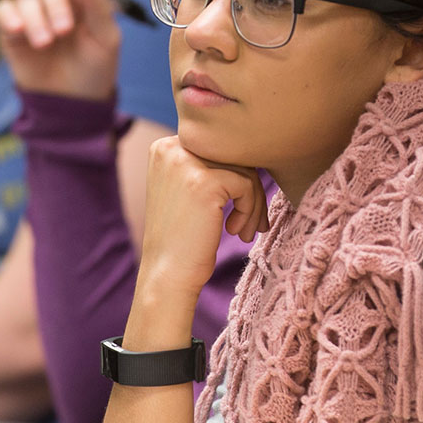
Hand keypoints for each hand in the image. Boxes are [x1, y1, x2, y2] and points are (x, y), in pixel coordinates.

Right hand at [0, 0, 120, 99]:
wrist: (72, 104)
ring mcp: (34, 15)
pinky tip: (18, 30)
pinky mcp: (12, 30)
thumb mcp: (105, 40)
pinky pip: (4, 9)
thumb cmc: (94, 70)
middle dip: (57, 5)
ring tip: (45, 44)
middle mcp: (59, 2)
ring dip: (36, 18)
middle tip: (64, 31)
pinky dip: (9, 15)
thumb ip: (98, 5)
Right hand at [134, 134, 267, 304]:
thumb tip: (257, 149)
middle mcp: (170, 148)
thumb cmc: (183, 239)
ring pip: (244, 170)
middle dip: (250, 190)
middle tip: (252, 224)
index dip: (236, 177)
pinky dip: (250, 210)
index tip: (240, 209)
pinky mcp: (204, 182)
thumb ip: (208, 165)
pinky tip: (236, 232)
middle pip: (233, 156)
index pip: (219, 148)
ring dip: (253, 204)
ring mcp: (185, 163)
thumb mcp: (187, 190)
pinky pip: (247, 185)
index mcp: (164, 146)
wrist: (167, 275)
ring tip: (246, 232)